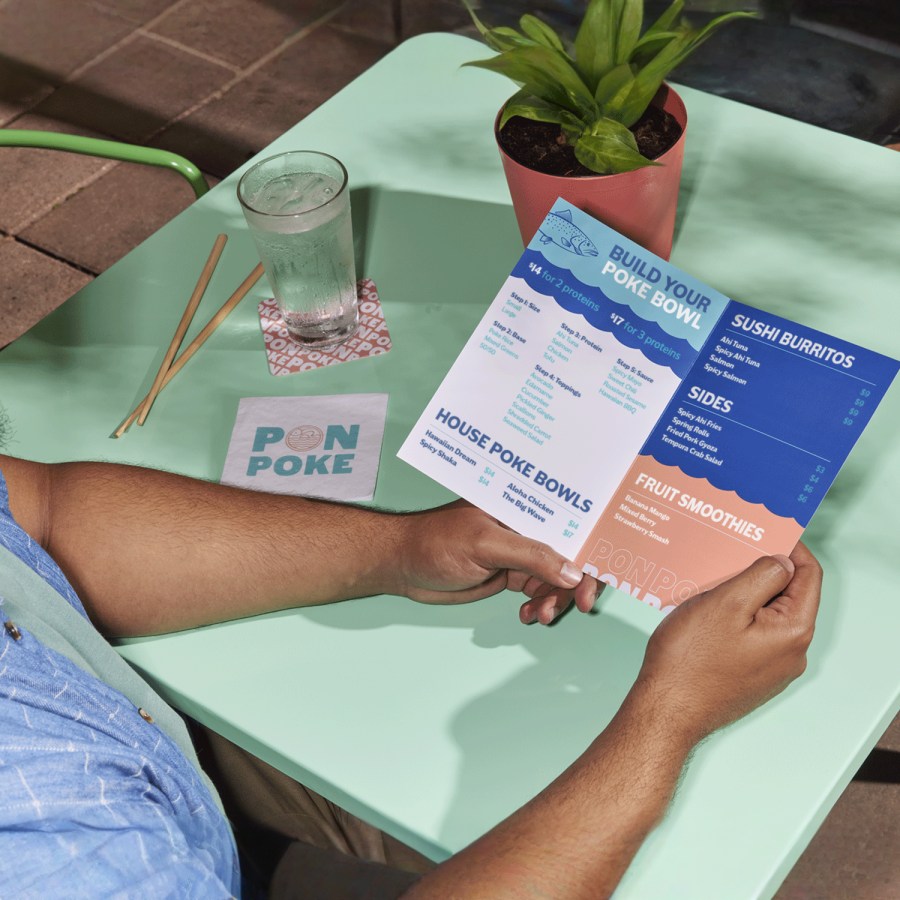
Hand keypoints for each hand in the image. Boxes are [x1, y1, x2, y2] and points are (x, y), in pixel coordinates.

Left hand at [397, 501, 597, 621]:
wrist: (403, 565)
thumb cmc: (435, 541)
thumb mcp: (485, 545)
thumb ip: (530, 556)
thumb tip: (573, 572)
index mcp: (524, 506)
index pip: (570, 523)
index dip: (590, 550)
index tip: (593, 581)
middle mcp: (526, 526)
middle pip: (569, 553)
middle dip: (576, 582)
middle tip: (577, 606)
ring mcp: (519, 551)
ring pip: (555, 578)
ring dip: (555, 599)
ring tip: (540, 615)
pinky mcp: (509, 572)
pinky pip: (538, 590)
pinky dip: (539, 605)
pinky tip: (527, 615)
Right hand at [631, 543, 821, 744]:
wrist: (666, 709)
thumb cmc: (690, 660)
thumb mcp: (726, 602)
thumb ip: (762, 575)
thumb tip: (782, 560)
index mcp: (793, 632)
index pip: (808, 575)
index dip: (789, 547)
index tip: (764, 530)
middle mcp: (790, 652)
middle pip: (787, 594)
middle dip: (759, 569)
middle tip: (728, 552)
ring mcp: (771, 667)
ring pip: (766, 613)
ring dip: (743, 593)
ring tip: (711, 581)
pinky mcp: (751, 674)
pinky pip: (751, 633)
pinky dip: (734, 615)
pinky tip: (706, 610)